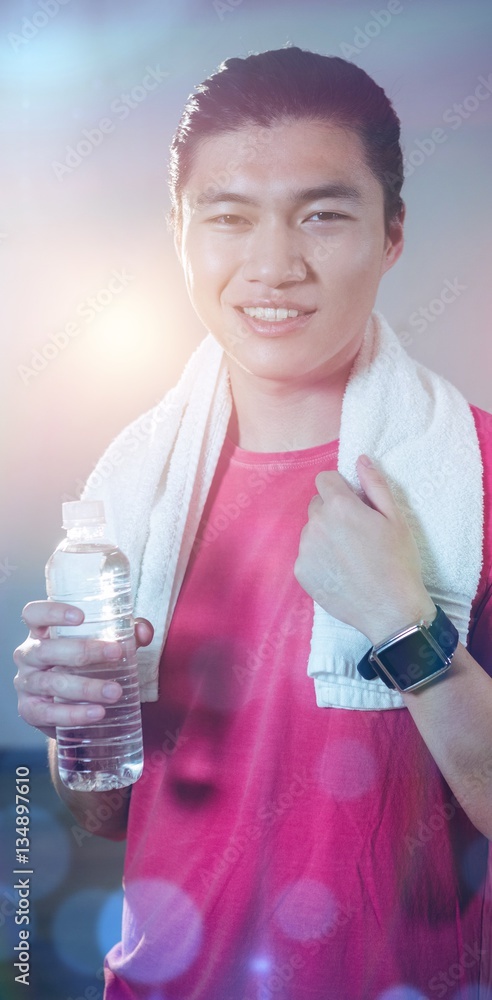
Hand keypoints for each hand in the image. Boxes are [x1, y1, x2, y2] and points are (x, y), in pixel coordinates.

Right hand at [13, 602, 153, 739]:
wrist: (69, 706)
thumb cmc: (84, 665)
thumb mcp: (101, 645)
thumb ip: (125, 635)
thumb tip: (144, 631)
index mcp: (41, 633)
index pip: (34, 614)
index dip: (53, 612)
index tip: (81, 617)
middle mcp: (28, 655)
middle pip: (47, 649)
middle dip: (84, 651)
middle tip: (116, 653)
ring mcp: (26, 684)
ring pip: (51, 683)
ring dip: (85, 687)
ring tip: (115, 692)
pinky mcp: (30, 711)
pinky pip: (49, 713)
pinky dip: (74, 714)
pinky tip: (97, 712)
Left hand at [294, 454, 435, 644]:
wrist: (390, 610)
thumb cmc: (398, 561)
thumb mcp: (395, 518)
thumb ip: (375, 485)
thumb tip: (360, 459)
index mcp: (339, 506)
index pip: (325, 480)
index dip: (341, 489)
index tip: (355, 505)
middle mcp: (316, 524)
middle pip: (317, 505)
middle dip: (333, 512)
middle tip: (356, 534)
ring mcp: (305, 549)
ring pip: (311, 531)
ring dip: (325, 536)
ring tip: (350, 557)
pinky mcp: (301, 571)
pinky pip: (307, 555)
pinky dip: (319, 559)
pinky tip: (340, 572)